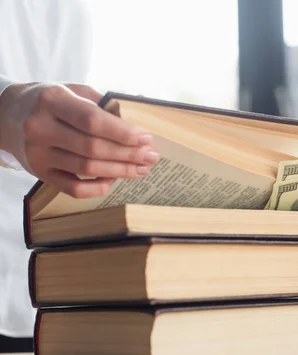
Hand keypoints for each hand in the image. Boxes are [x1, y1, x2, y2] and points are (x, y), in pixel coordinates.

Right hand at [0, 83, 158, 197]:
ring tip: (141, 169)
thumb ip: (103, 102)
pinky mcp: (39, 173)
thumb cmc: (51, 101)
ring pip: (87, 168)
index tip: (146, 138)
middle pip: (93, 147)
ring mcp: (38, 153)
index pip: (93, 120)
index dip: (123, 132)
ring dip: (120, 171)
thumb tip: (140, 109)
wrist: (7, 114)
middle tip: (151, 156)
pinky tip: (114, 180)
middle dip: (128, 154)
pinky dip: (97, 187)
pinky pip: (73, 188)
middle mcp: (40, 127)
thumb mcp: (72, 91)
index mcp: (51, 100)